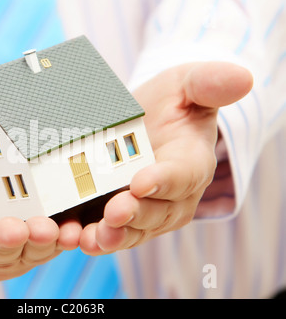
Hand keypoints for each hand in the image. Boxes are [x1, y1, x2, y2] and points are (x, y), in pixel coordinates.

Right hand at [0, 134, 81, 280]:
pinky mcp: (39, 230)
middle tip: (27, 228)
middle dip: (14, 242)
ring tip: (57, 228)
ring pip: (30, 250)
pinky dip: (65, 234)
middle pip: (0, 251)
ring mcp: (14, 241)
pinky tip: (76, 226)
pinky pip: (53, 238)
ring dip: (44, 242)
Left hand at [79, 62, 252, 254]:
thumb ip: (208, 83)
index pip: (184, 175)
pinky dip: (94, 239)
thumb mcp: (186, 85)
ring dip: (113, 236)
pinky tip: (75, 239)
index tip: (142, 182)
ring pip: (133, 231)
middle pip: (156, 212)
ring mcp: (146, 211)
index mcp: (191, 163)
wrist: (142, 123)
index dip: (165, 181)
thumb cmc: (169, 104)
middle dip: (135, 214)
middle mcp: (172, 196)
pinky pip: (110, 233)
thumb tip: (243, 78)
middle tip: (113, 212)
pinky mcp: (119, 218)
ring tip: (91, 237)